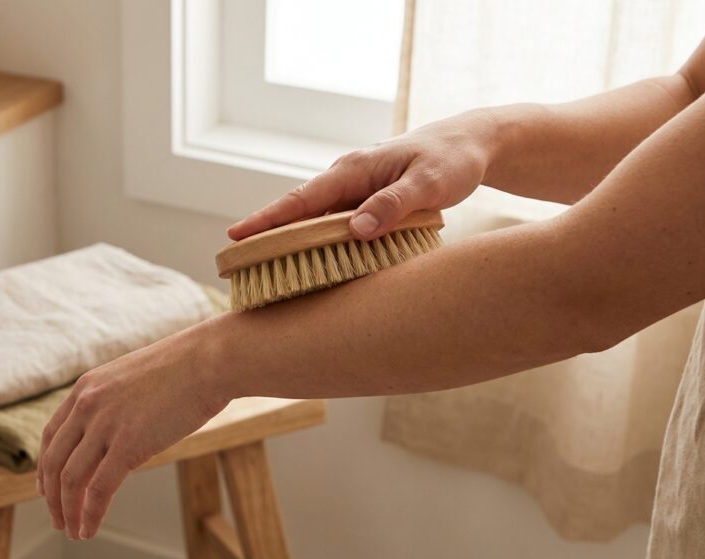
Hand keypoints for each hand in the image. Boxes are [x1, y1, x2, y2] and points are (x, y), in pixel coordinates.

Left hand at [36, 324, 228, 540]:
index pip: (51, 435)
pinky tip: (89, 529)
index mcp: (86, 388)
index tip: (47, 487)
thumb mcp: (132, 381)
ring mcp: (105, 424)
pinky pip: (99, 489)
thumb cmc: (184, 369)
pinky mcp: (128, 444)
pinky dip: (90, 515)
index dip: (45, 467)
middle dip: (52, 496)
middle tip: (58, 518)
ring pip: (70, 479)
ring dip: (67, 511)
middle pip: (54, 461)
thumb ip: (115, 405)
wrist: (208, 361)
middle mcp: (87, 405)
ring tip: (73, 531)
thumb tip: (117, 436)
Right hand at [227, 109, 498, 240]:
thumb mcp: (429, 183)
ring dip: (290, 240)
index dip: (267, 220)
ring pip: (314, 219)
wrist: (470, 144)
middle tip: (234, 263)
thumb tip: (356, 230)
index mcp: (353, 169)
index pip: (301, 199)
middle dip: (266, 234)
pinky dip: (317, 240)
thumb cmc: (451, 161)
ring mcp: (354, 190)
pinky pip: (333, 223)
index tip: (236, 237)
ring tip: (261, 269)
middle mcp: (346, 178)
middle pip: (298, 211)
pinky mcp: (365, 201)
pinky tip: (308, 261)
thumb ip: (393, 205)